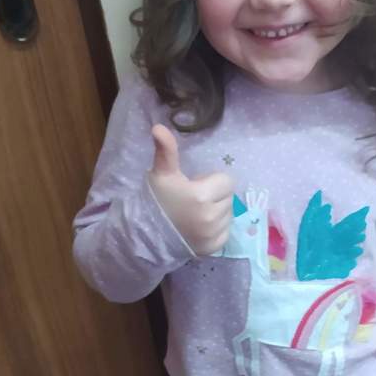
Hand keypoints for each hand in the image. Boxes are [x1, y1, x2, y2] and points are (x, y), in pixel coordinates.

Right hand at [147, 124, 233, 254]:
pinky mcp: (214, 248)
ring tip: (196, 213)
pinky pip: (226, 231)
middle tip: (194, 200)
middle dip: (215, 195)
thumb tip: (159, 127)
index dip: (211, 181)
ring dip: (217, 211)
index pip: (226, 181)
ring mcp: (213, 235)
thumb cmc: (157, 200)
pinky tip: (199, 227)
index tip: (195, 186)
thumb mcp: (162, 173)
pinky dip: (216, 228)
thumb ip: (166, 150)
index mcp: (201, 196)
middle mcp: (211, 217)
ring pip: (228, 214)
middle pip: (228, 197)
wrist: (147, 234)